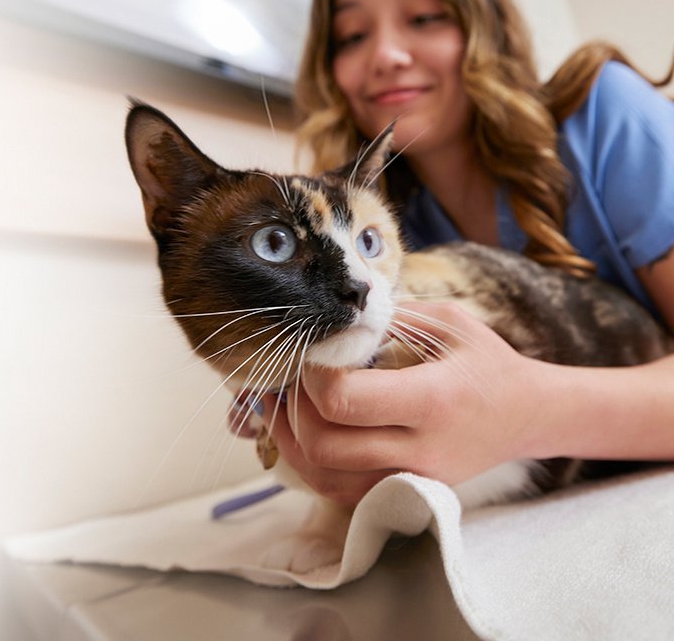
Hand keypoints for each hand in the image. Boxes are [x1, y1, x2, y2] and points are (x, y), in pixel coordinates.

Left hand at [265, 301, 543, 504]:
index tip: (310, 355)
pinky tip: (303, 432)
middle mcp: (420, 449)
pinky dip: (311, 466)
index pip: (343, 401)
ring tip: (281, 406)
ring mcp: (412, 478)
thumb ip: (388, 318)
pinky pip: (340, 493)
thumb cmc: (486, 362)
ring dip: (291, 442)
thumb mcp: (448, 323)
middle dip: (292, 411)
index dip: (311, 378)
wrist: (529, 416)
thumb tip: (329, 322)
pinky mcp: (405, 492)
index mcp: (431, 400)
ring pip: (324, 479)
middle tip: (288, 382)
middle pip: (324, 447)